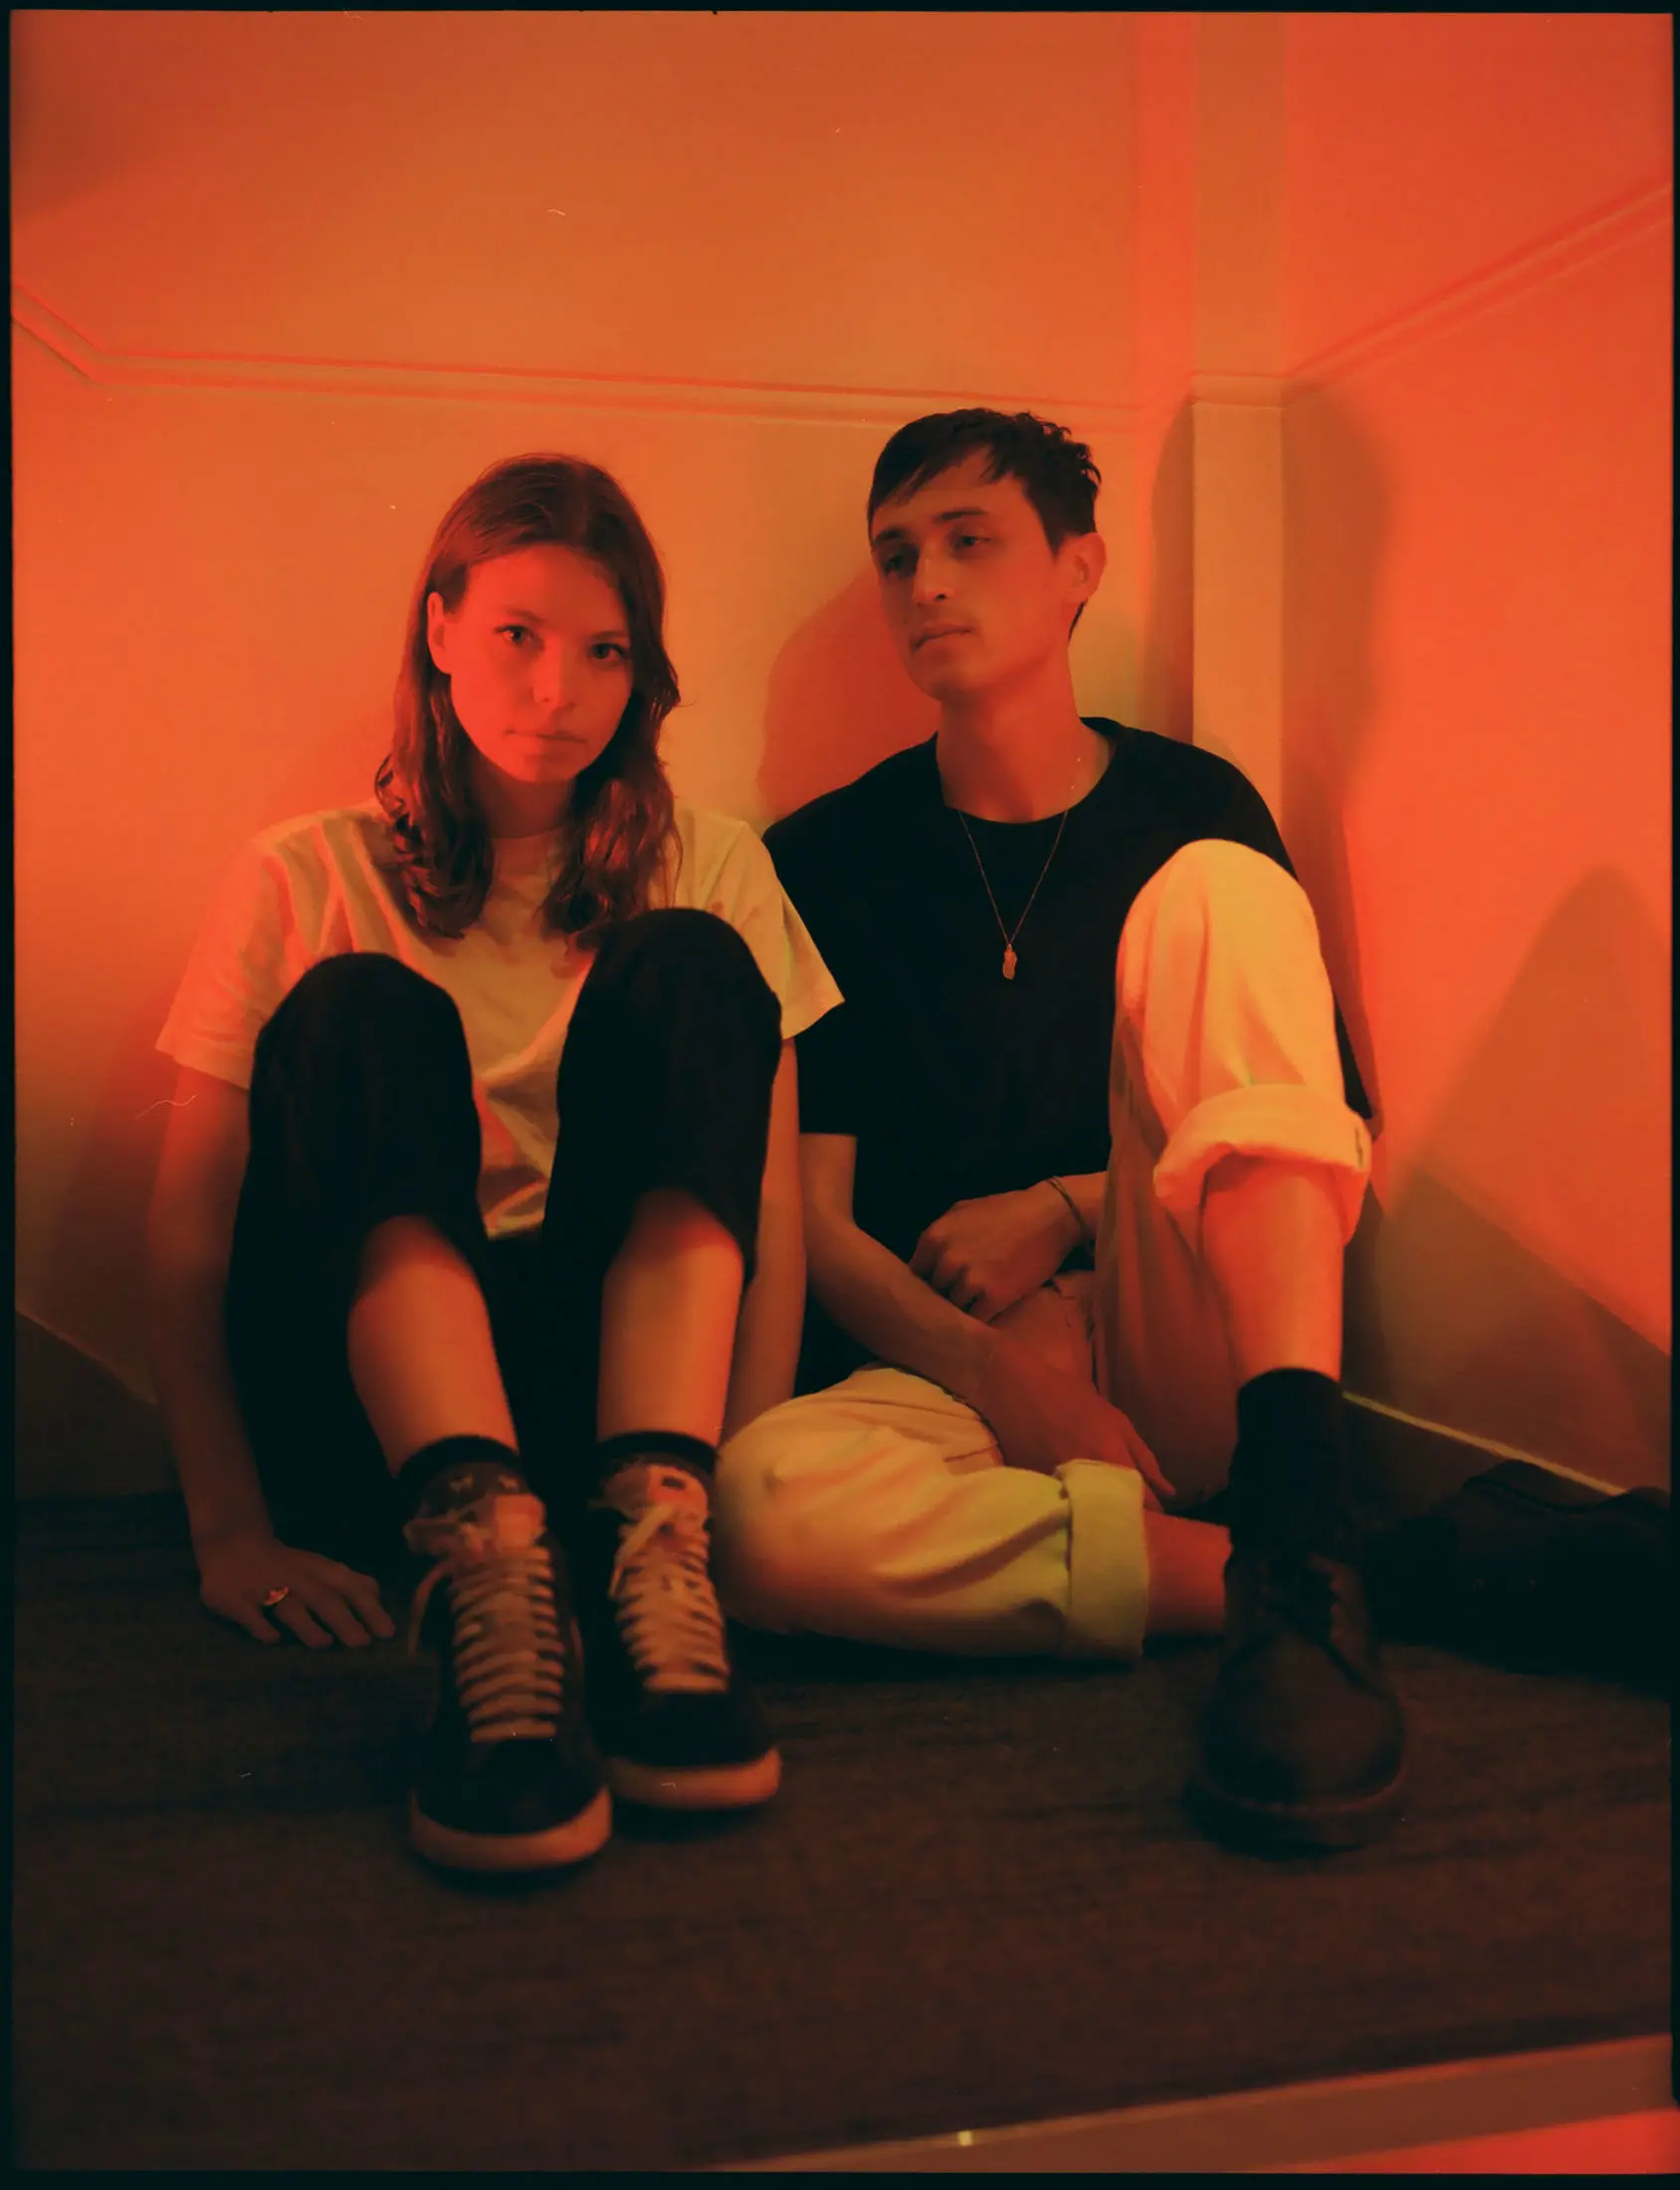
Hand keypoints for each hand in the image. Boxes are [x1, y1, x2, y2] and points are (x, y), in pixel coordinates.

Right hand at [196, 1528, 395, 1648]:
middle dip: (343, 1619)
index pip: (348, 1586)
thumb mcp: (316, 1566)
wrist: (231, 1541)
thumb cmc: (283, 1561)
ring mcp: (262, 1587)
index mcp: (315, 1570)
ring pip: (287, 1605)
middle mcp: (293, 1577)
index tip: (386, 1632)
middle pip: (322, 1597)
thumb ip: (346, 1581)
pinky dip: (260, 1626)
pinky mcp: (232, 1598)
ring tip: (325, 1644)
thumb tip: (376, 1593)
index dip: (368, 1608)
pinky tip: (272, 1640)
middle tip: (362, 1644)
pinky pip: (248, 1613)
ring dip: (306, 1623)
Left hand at [911, 1184, 1079, 1323]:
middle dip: (946, 1296)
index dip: (927, 1283)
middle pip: (933, 1294)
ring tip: (978, 1304)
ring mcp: (969, 1280)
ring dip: (965, 1309)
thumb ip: (938, 1236)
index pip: (915, 1275)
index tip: (939, 1287)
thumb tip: (923, 1263)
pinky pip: (977, 1319)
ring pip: (953, 1310)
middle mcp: (946, 1260)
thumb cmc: (1006, 1210)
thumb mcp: (961, 1212)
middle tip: (961, 1296)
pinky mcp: (994, 1297)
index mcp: (933, 1238)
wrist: (1051, 1216)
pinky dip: (983, 1318)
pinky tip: (993, 1310)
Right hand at [972, 1328, 1170, 1508]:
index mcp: (1112, 1460)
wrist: (1015, 1388)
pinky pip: (1063, 1511)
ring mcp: (1059, 1487)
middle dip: (1127, 1522)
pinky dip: (1072, 1512)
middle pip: (1116, 1517)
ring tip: (1105, 1519)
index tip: (1159, 1523)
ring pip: (1089, 1517)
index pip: (1144, 1506)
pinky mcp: (1035, 1492)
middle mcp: (1087, 1479)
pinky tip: (1076, 1510)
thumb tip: (1169, 1493)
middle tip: (1132, 1522)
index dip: (1154, 1516)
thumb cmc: (1071, 1398)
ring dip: (1099, 1519)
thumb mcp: (1116, 1421)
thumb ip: (1144, 1458)